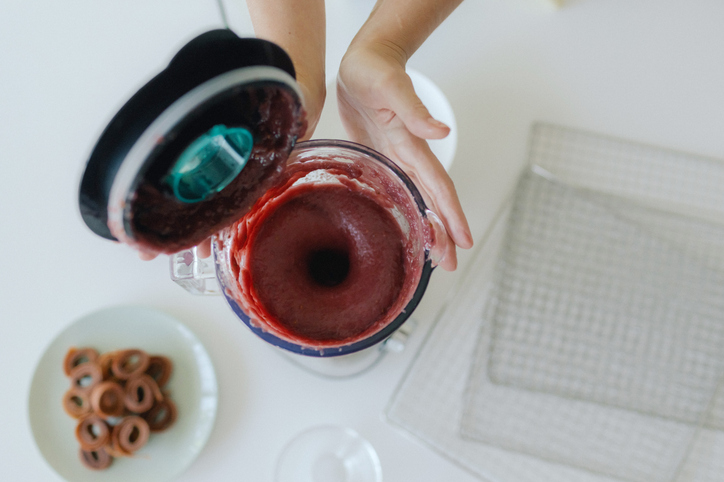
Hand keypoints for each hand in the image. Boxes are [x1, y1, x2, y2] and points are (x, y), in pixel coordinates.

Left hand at [337, 42, 472, 270]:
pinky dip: (402, 210)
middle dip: (443, 233)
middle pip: (431, 201)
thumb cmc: (376, 70)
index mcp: (412, 146)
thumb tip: (442, 130)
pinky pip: (393, 190)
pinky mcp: (377, 157)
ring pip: (415, 200)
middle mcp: (407, 156)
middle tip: (449, 265)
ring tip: (432, 254)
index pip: (438, 187)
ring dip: (426, 226)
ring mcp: (393, 158)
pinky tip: (402, 224)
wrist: (364, 61)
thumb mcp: (392, 87)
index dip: (451, 215)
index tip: (464, 242)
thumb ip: (415, 110)